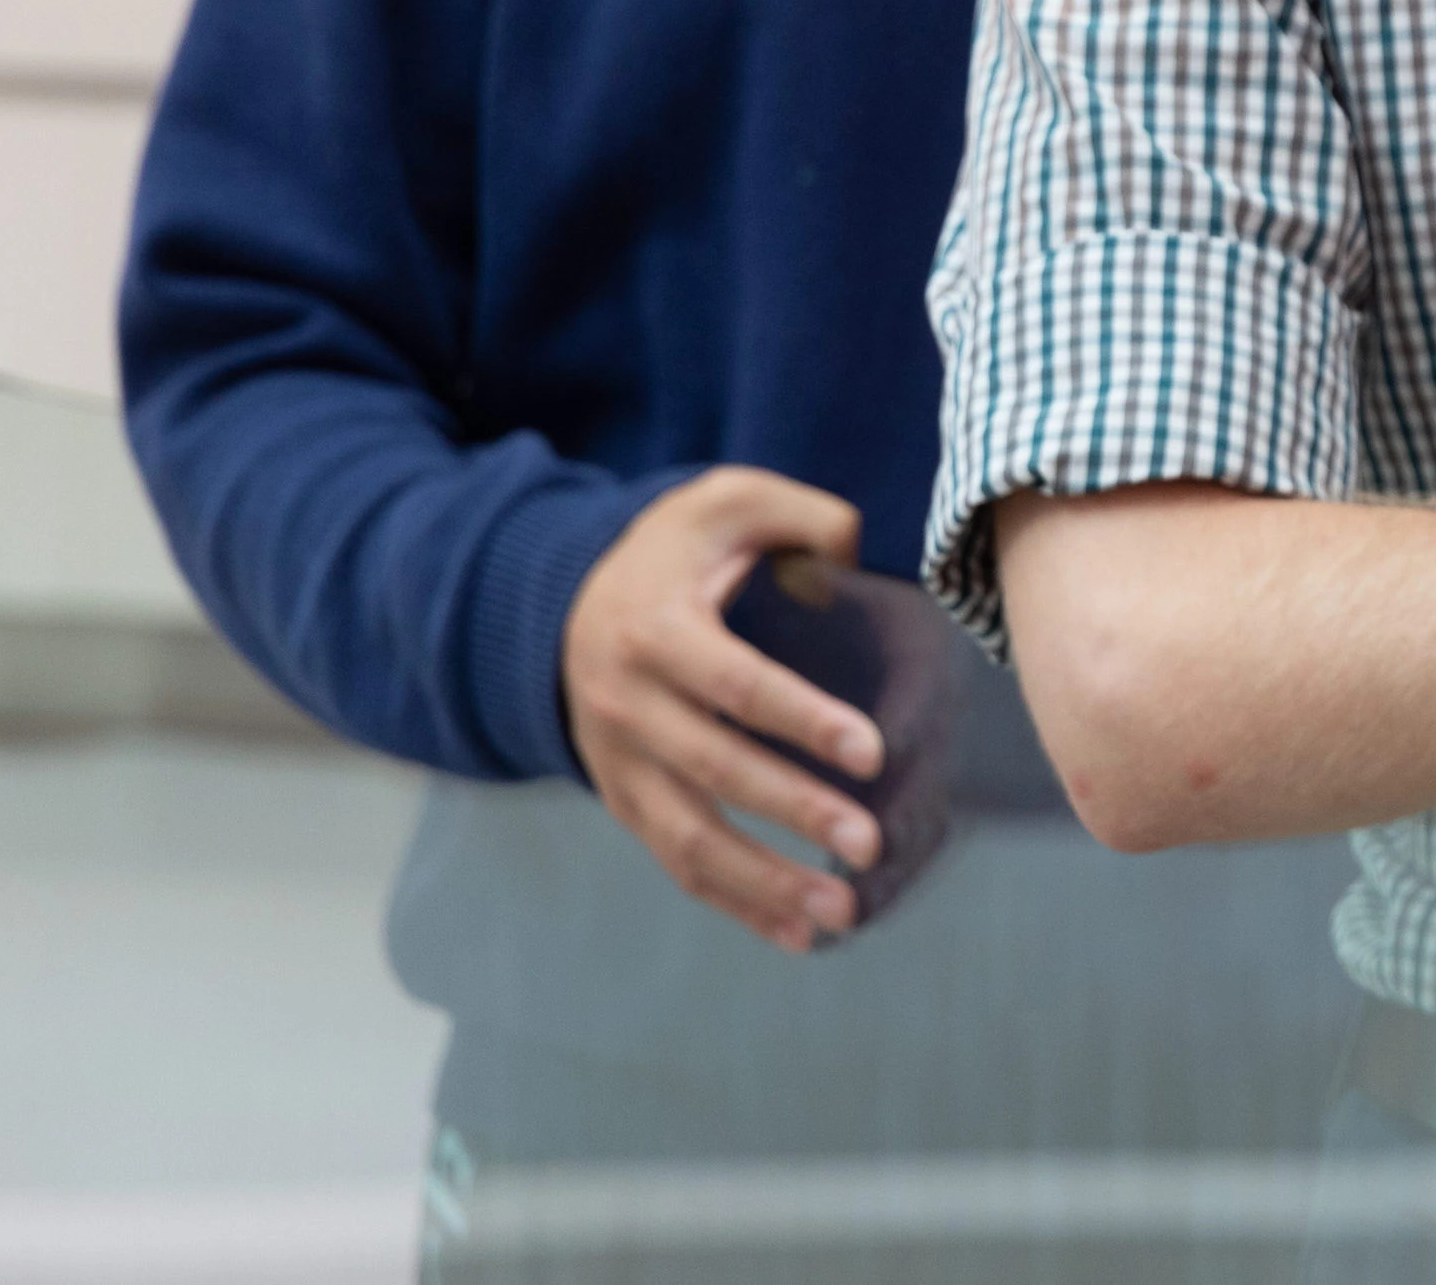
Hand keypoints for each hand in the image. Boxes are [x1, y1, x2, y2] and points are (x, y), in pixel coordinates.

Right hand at [562, 467, 888, 950]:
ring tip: (841, 911)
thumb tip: (856, 553)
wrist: (564, 601)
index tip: (871, 752)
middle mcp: (627, 706)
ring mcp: (619, 764)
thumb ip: (801, 514)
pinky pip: (678, 864)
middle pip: (716, 772)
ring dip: (765, 883)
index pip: (737, 686)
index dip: (801, 720)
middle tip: (869, 843)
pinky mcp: (626, 802)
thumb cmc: (676, 549)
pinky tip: (798, 935)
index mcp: (655, 631)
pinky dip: (737, 904)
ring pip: (689, 839)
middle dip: (794, 812)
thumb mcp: (727, 500)